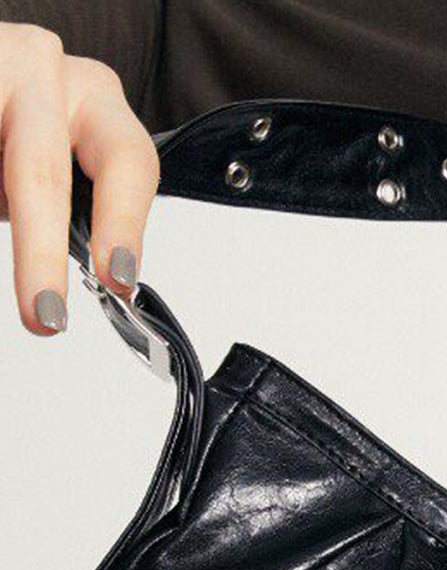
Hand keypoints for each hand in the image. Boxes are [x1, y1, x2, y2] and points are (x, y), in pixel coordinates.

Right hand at [0, 22, 158, 334]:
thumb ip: (76, 211)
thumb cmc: (18, 127)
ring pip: (5, 169)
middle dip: (41, 253)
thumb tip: (102, 282)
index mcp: (95, 98)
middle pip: (43, 172)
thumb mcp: (57, 160)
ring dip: (7, 220)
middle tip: (44, 316)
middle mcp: (46, 68)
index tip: (118, 278)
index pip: (127, 161)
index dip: (123, 224)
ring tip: (24, 289)